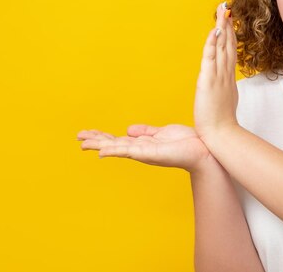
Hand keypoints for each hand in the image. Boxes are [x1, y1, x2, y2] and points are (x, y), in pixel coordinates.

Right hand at [77, 124, 211, 172]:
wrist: (204, 150)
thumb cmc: (186, 143)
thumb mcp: (162, 133)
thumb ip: (145, 132)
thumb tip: (128, 130)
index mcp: (142, 144)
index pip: (117, 140)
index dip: (101, 136)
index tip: (86, 133)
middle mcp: (140, 150)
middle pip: (112, 144)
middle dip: (95, 140)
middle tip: (78, 138)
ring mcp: (143, 152)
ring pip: (116, 148)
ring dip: (98, 145)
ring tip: (83, 144)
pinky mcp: (149, 153)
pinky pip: (128, 151)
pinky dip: (113, 151)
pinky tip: (101, 151)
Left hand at [194, 2, 238, 139]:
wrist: (222, 135)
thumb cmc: (221, 122)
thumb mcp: (224, 101)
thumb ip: (222, 90)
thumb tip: (221, 86)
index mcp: (228, 78)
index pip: (230, 51)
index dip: (230, 34)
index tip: (229, 20)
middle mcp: (226, 73)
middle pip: (228, 44)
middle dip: (227, 24)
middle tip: (226, 7)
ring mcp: (219, 76)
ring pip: (222, 46)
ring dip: (222, 27)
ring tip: (222, 11)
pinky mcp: (209, 80)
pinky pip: (211, 57)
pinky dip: (213, 43)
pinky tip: (214, 31)